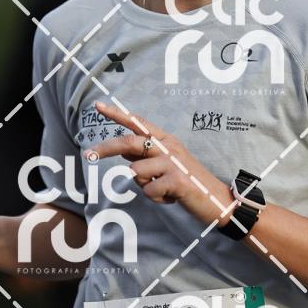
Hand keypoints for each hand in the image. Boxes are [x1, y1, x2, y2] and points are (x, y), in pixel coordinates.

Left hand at [84, 101, 232, 225]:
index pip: (139, 123)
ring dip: (145, 186)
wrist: (218, 200)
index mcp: (166, 140)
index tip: (98, 107)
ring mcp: (173, 163)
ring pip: (136, 172)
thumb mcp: (168, 165)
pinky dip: (157, 199)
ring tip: (163, 189)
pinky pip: (149, 191)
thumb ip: (147, 157)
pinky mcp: (177, 181)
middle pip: (130, 142)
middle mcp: (169, 147)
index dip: (118, 115)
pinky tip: (172, 197)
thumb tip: (124, 153)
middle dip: (107, 148)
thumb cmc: (190, 182)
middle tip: (88, 155)